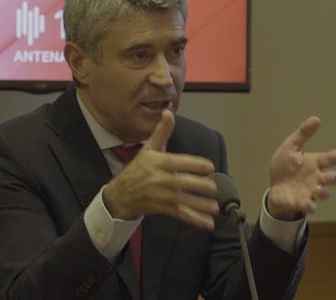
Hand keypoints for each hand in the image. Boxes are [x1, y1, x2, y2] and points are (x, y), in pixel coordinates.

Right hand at [102, 110, 219, 230]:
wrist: (120, 194)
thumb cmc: (138, 169)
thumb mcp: (149, 149)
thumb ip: (161, 131)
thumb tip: (168, 112)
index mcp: (156, 162)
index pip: (176, 162)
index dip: (193, 164)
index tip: (209, 166)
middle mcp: (158, 179)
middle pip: (180, 182)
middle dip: (197, 186)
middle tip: (214, 187)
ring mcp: (159, 195)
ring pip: (181, 200)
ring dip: (199, 206)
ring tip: (214, 208)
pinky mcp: (161, 208)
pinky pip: (179, 214)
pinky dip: (194, 219)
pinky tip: (208, 223)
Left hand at [267, 116, 335, 219]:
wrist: (275, 186)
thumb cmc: (286, 166)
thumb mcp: (291, 147)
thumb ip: (303, 134)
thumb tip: (316, 118)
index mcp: (315, 163)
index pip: (330, 159)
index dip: (334, 157)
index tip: (333, 156)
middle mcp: (317, 177)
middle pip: (332, 178)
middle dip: (333, 178)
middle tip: (330, 176)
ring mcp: (311, 191)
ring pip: (324, 193)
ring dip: (324, 191)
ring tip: (319, 189)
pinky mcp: (302, 202)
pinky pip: (310, 206)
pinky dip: (310, 206)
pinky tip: (309, 204)